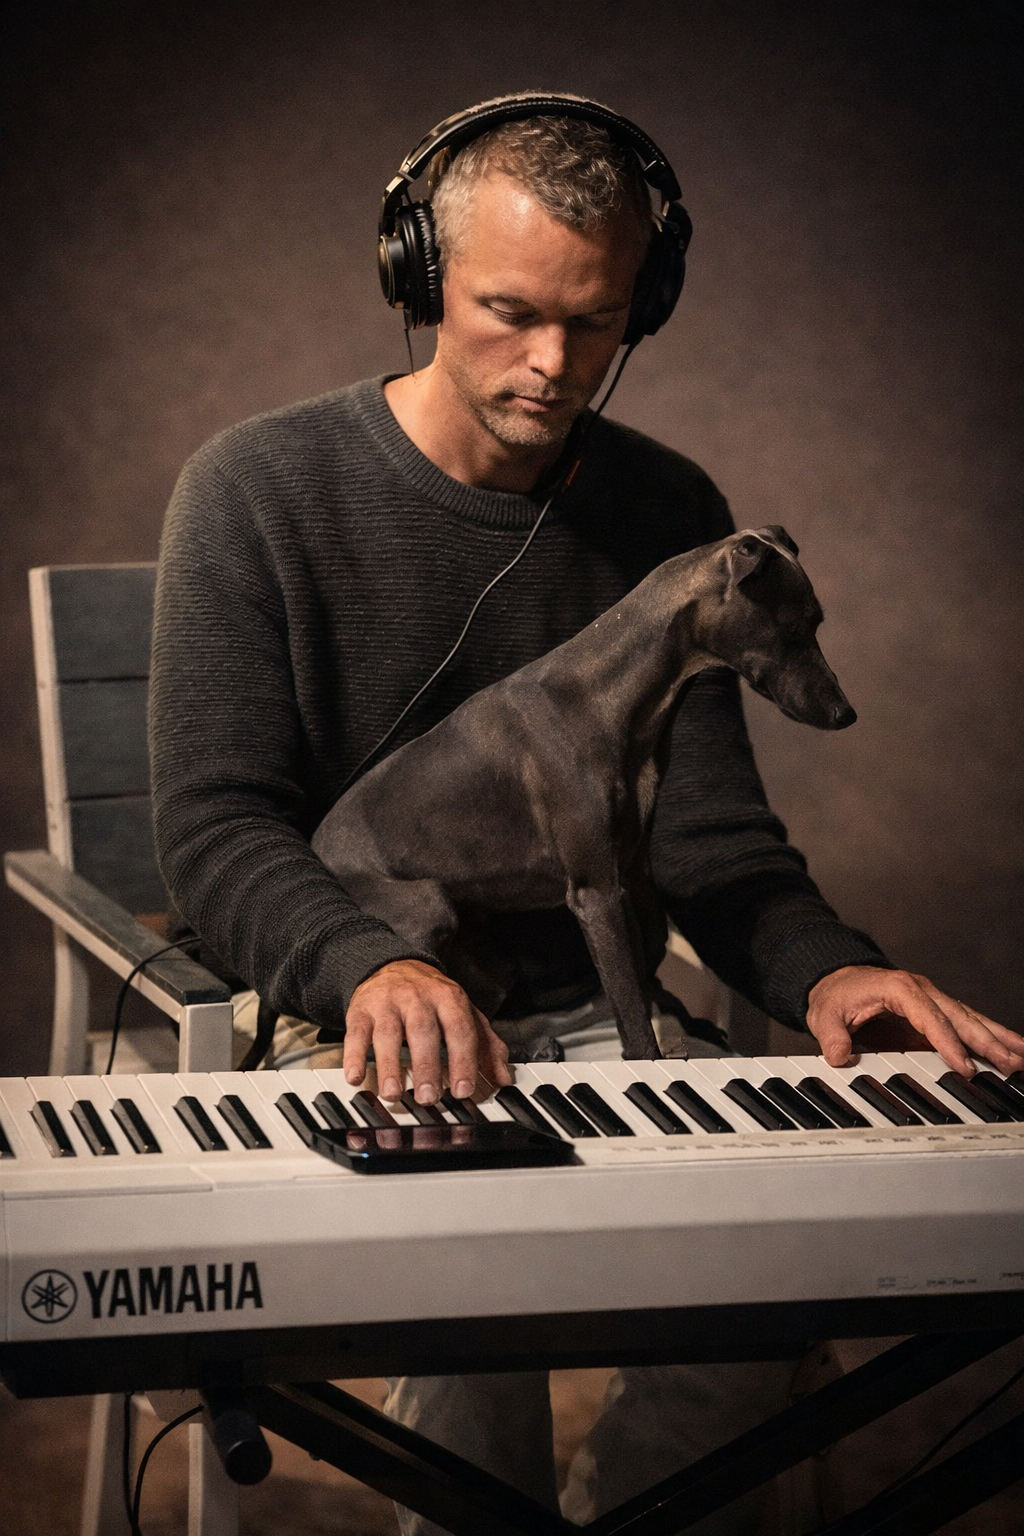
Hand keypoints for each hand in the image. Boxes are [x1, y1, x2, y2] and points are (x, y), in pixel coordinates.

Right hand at [344, 958, 511, 1104]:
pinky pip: (356, 1033)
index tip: (463, 1090)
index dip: (463, 1060)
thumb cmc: (432, 998)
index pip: (459, 1029)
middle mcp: (418, 997)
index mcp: (449, 998)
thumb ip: (486, 1045)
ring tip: (392, 1093)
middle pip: (423, 1031)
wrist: (392, 964)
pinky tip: (356, 1077)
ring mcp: (388, 1002)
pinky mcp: (361, 1010)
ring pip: (388, 1033)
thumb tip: (504, 1078)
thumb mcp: (464, 1013)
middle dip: (426, 1065)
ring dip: (390, 1065)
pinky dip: (354, 1056)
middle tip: (428, 1097)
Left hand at [806, 965, 1023, 1077]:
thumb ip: (831, 1036)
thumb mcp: (824, 1015)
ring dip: (997, 1038)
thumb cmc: (835, 995)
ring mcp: (932, 1001)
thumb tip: (839, 1056)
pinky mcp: (935, 1014)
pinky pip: (967, 1025)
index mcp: (899, 988)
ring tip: (1022, 1057)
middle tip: (1010, 1063)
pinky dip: (990, 1037)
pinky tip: (1011, 1050)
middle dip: (986, 1041)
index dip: (947, 1042)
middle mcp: (922, 991)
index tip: (963, 1066)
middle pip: (959, 1017)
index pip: (929, 1017)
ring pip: (971, 1020)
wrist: (836, 979)